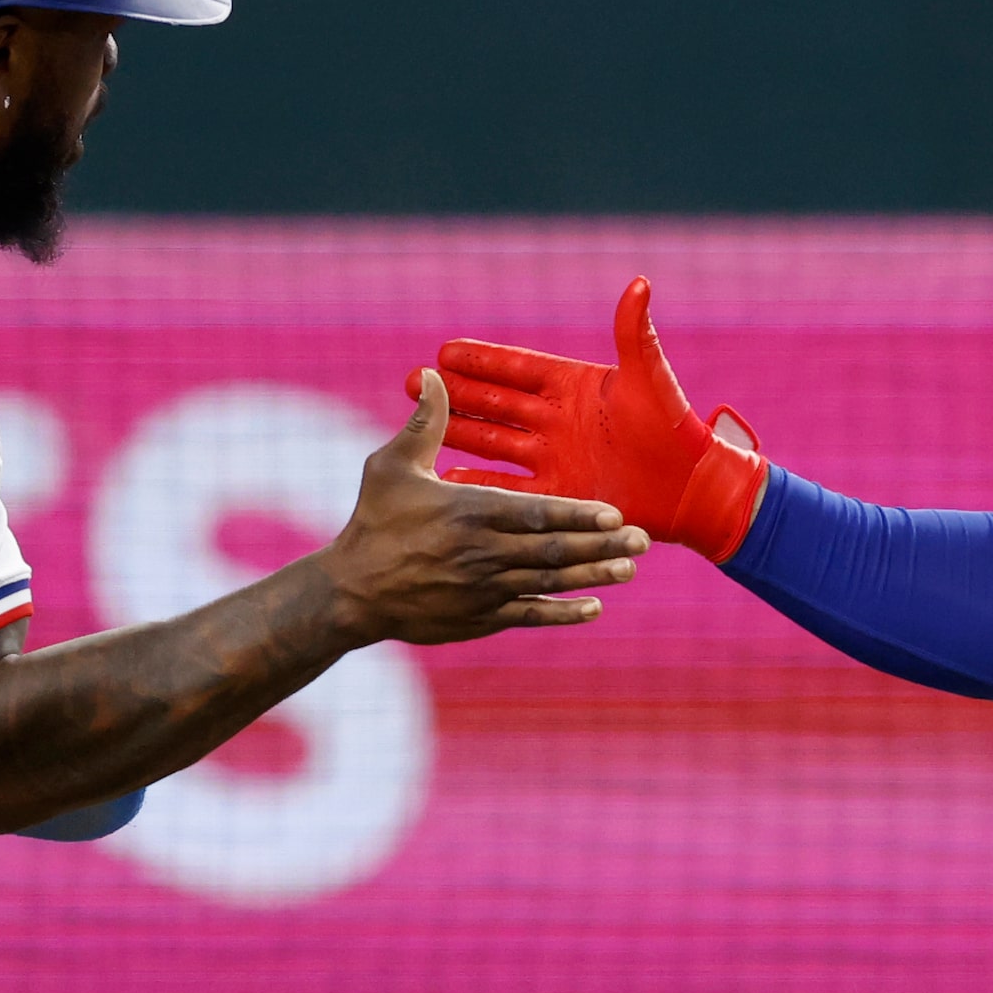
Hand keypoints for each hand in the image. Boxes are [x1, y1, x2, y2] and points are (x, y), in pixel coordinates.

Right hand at [318, 372, 649, 646]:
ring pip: (550, 582)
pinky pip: (531, 615)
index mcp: (468, 512)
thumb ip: (424, 423)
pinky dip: (563, 612)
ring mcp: (484, 590)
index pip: (536, 512)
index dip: (578, 513)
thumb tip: (432, 374)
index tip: (613, 513)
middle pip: (554, 549)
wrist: (351, 593)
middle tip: (642, 541)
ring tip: (629, 569)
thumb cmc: (372, 522)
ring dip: (594, 576)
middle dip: (602, 545)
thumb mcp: (392, 466)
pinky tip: (594, 607)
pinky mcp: (480, 619)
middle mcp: (483, 553)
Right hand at [422, 277, 767, 561]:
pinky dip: (481, 486)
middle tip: (411, 384)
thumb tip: (640, 283)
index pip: (517, 370)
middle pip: (496, 406)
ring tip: (420, 427)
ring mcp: (553, 460)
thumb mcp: (651, 380)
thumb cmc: (675, 430)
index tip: (443, 350)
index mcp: (574, 388)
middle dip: (455, 396)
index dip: (483, 361)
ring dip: (460, 435)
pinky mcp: (556, 497)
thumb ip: (635, 334)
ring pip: (495, 444)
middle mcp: (556, 422)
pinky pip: (510, 491)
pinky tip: (447, 480)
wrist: (692, 488)